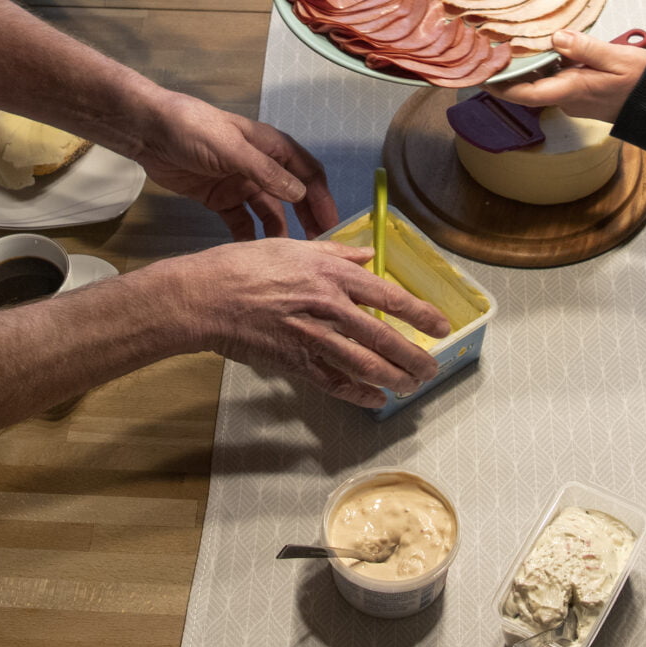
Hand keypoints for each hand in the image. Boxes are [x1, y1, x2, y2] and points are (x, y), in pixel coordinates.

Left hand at [127, 94, 338, 239]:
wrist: (150, 133)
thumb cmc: (195, 131)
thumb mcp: (233, 149)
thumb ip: (266, 172)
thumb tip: (301, 194)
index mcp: (271, 148)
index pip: (307, 173)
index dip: (322, 197)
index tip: (332, 225)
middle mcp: (260, 167)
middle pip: (292, 196)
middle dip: (307, 219)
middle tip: (317, 248)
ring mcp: (240, 183)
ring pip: (268, 212)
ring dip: (279, 232)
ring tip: (286, 257)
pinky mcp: (219, 199)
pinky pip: (241, 222)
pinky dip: (249, 237)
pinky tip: (254, 255)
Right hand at [163, 239, 448, 407]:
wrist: (205, 296)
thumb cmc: (244, 266)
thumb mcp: (293, 247)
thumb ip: (336, 253)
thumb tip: (368, 256)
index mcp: (330, 274)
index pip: (387, 295)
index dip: (419, 313)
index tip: (440, 325)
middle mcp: (328, 305)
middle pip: (383, 337)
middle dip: (413, 356)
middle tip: (432, 368)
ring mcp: (312, 336)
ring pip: (364, 364)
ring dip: (393, 378)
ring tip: (410, 387)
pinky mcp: (294, 362)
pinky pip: (334, 382)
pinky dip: (358, 393)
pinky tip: (375, 399)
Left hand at [484, 28, 645, 121]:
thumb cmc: (643, 83)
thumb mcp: (617, 58)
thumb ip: (585, 47)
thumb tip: (556, 37)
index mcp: (572, 90)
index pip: (524, 93)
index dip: (499, 85)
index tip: (480, 74)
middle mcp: (569, 99)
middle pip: (530, 85)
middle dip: (511, 70)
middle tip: (493, 48)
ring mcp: (575, 100)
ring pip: (545, 81)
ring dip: (532, 65)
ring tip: (516, 42)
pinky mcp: (583, 95)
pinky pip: (559, 80)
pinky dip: (550, 66)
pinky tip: (552, 48)